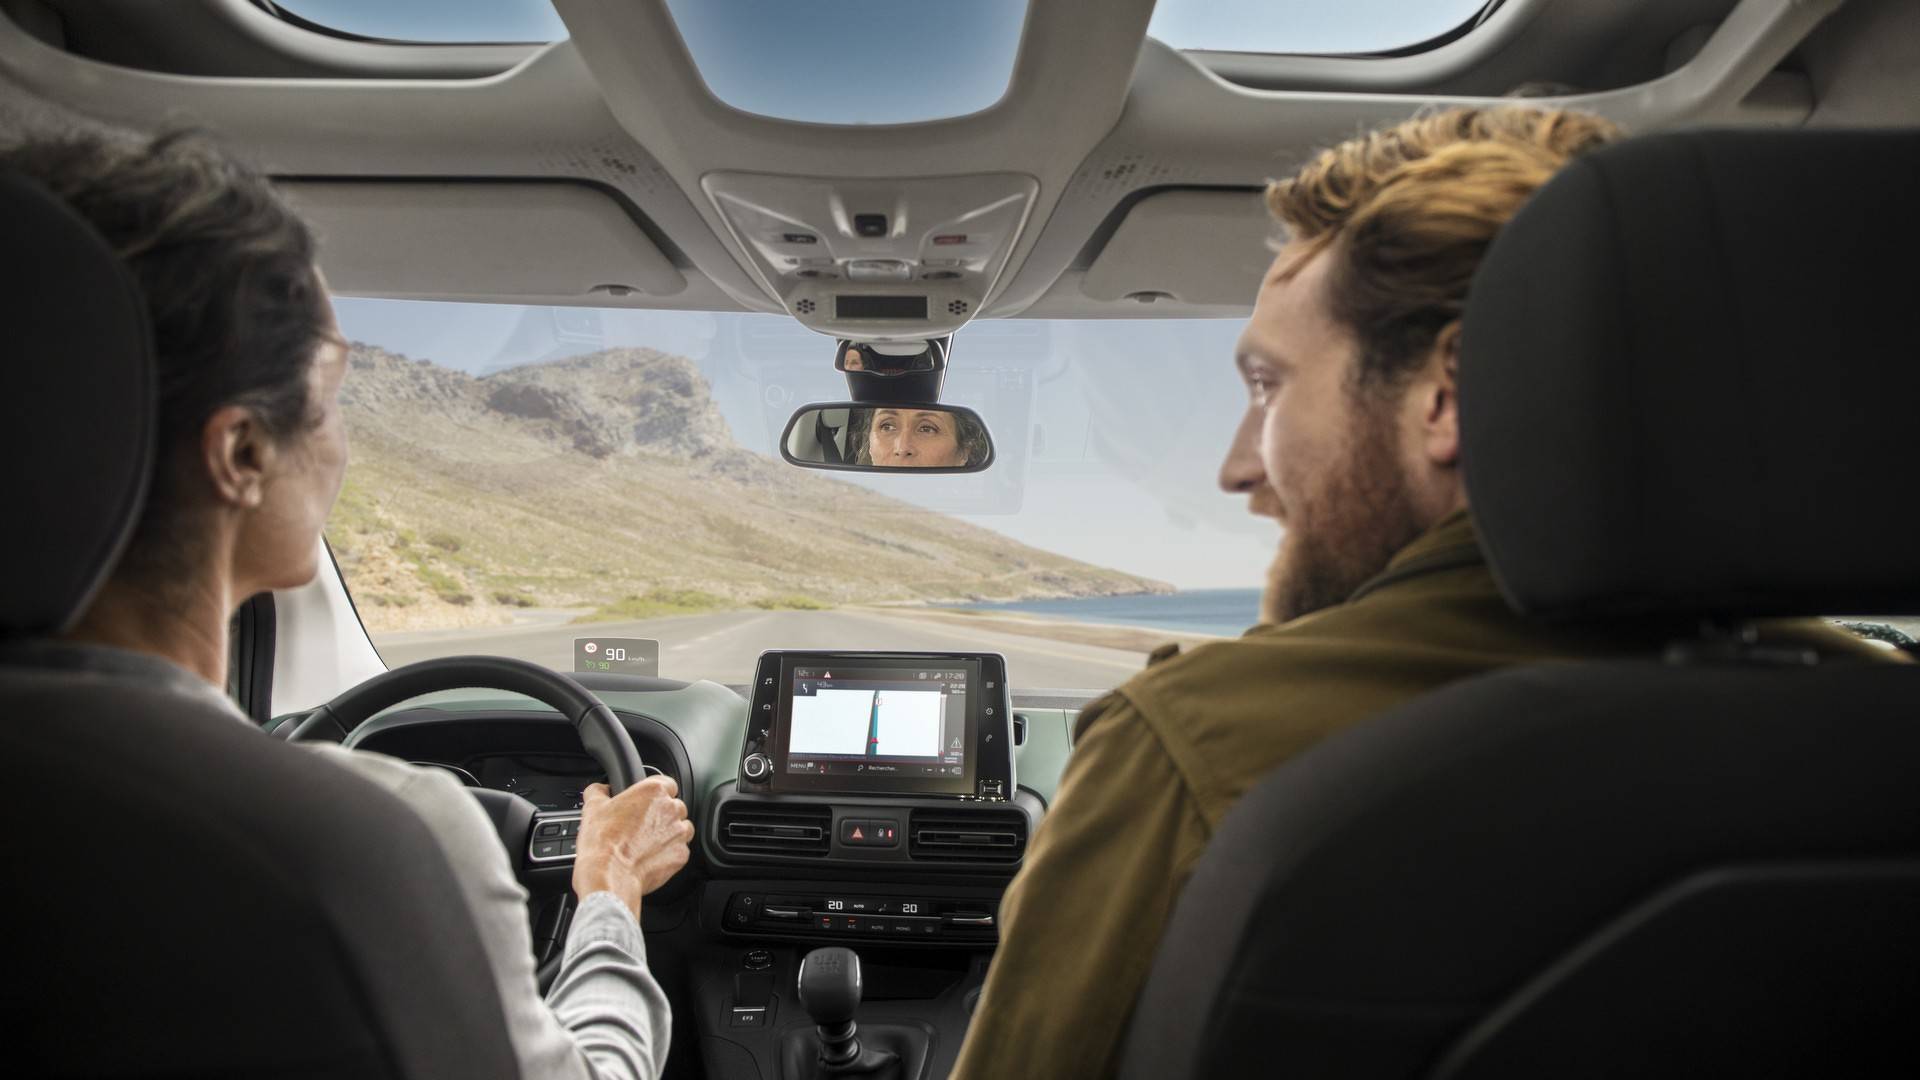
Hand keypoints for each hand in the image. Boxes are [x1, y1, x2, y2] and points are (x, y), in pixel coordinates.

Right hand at [572, 775, 692, 919]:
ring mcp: (679, 833)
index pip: (666, 783)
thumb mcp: (592, 808)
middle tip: (641, 826)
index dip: (654, 794)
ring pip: (681, 828)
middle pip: (674, 806)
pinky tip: (651, 857)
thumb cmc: (602, 842)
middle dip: (661, 815)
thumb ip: (599, 791)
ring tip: (647, 843)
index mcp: (653, 791)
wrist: (609, 875)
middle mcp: (671, 809)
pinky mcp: (681, 855)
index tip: (645, 803)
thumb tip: (600, 790)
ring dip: (668, 833)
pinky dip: (669, 853)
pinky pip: (680, 850)